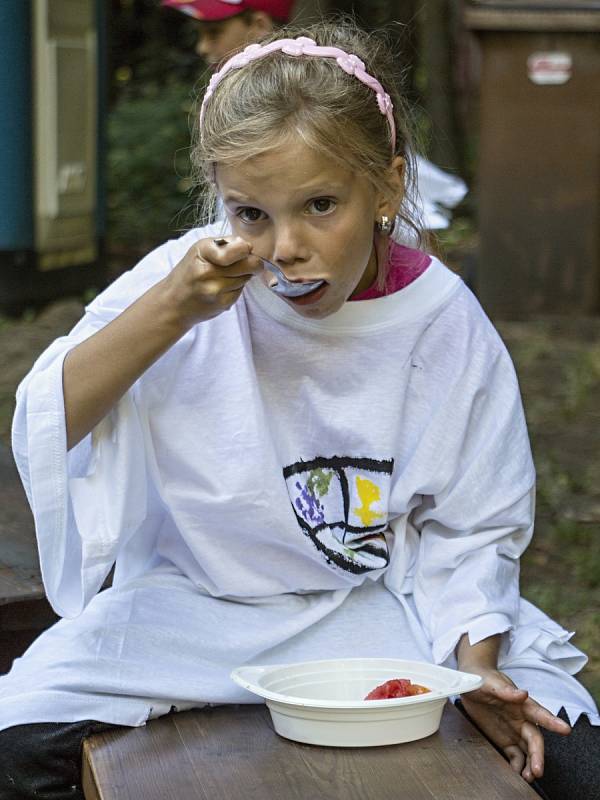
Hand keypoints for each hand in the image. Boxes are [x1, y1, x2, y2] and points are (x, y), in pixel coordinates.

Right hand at [162, 236, 261, 329]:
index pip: (238, 249)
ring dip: (243, 276)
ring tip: (227, 276)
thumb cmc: (189, 272)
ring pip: (246, 278)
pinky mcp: (221, 303)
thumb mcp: (200, 250)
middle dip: (253, 263)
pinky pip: (240, 291)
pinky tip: (223, 288)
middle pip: (249, 265)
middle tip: (248, 264)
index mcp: (203, 252)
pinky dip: (236, 288)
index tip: (246, 250)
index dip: (246, 249)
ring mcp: (215, 289)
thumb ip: (225, 244)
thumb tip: (248, 247)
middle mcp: (208, 271)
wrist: (173, 303)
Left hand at [459, 667, 570, 781]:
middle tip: (538, 770)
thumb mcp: (491, 683)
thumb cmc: (483, 680)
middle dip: (538, 755)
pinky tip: (518, 774)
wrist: (469, 684)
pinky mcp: (504, 739)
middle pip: (534, 739)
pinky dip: (518, 766)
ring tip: (528, 777)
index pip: (540, 713)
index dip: (552, 721)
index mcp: (521, 704)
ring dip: (530, 764)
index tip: (565, 729)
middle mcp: (521, 719)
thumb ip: (506, 690)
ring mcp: (513, 731)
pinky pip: (515, 755)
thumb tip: (523, 693)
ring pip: (527, 750)